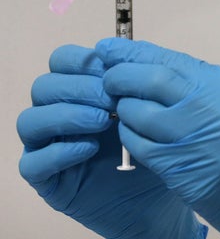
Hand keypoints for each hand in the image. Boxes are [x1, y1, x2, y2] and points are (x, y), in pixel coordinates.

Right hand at [17, 45, 206, 238]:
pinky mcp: (50, 181)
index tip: (108, 68)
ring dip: (66, 114)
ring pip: (31, 120)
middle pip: (44, 86)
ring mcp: (51, 147)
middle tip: (110, 99)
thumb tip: (115, 45)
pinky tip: (90, 149)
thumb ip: (138, 75)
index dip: (80, 60)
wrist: (163, 199)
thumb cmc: (160, 147)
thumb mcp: (156, 107)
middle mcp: (61, 114)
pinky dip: (59, 151)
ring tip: (103, 121)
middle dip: (77, 87)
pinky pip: (32, 162)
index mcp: (85, 91)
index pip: (62, 61)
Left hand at [98, 38, 219, 238]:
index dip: (138, 53)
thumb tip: (160, 70)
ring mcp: (204, 141)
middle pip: (155, 79)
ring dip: (124, 110)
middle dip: (122, 76)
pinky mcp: (188, 173)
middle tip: (107, 78)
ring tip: (121, 110)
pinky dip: (130, 139)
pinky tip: (131, 136)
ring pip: (142, 114)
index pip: (177, 61)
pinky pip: (143, 147)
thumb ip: (209, 89)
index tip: (112, 49)